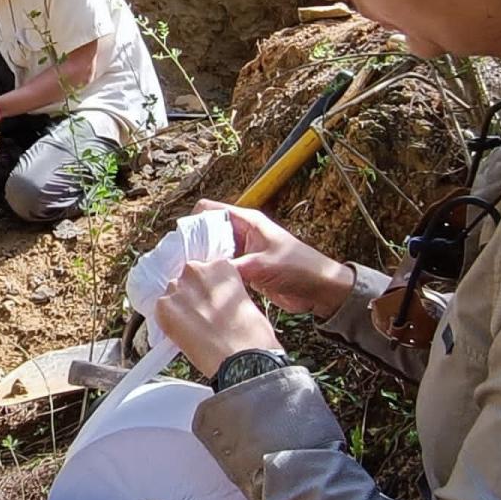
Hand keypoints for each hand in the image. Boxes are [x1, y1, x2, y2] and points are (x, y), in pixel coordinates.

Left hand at [152, 258, 281, 377]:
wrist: (241, 359)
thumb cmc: (252, 336)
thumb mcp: (244, 302)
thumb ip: (224, 293)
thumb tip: (215, 302)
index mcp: (220, 266)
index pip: (205, 271)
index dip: (207, 290)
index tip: (211, 302)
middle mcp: (196, 270)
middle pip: (187, 280)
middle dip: (192, 297)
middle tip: (202, 317)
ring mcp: (178, 288)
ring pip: (173, 295)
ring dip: (180, 308)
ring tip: (194, 328)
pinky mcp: (164, 306)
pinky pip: (162, 311)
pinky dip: (169, 322)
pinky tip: (184, 334)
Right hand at [195, 200, 354, 318]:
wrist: (320, 289)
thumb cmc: (298, 268)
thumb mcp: (261, 266)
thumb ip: (231, 267)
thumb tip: (200, 272)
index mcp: (247, 221)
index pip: (208, 210)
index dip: (192, 222)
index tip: (182, 243)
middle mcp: (242, 233)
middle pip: (205, 232)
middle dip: (192, 245)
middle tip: (181, 264)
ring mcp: (243, 251)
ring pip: (211, 251)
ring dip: (201, 262)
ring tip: (188, 277)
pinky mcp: (245, 269)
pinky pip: (221, 268)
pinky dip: (211, 274)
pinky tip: (203, 286)